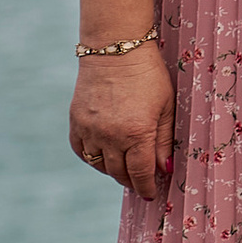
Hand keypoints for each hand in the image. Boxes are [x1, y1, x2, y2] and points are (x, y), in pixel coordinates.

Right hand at [69, 42, 174, 199]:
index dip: (146, 186)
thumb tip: (164, 169)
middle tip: (139, 182)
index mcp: (137, 133)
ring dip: (113, 171)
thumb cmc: (148, 75)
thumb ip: (164, 140)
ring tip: (124, 170)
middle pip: (120, 173)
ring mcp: (90, 130)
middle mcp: (110, 136)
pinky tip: (104, 157)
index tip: (150, 193)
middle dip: (132, 181)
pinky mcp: (76, 122)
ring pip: (100, 165)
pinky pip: (82, 151)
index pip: (141, 173)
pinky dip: (93, 158)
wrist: (115, 49)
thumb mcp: (165, 106)